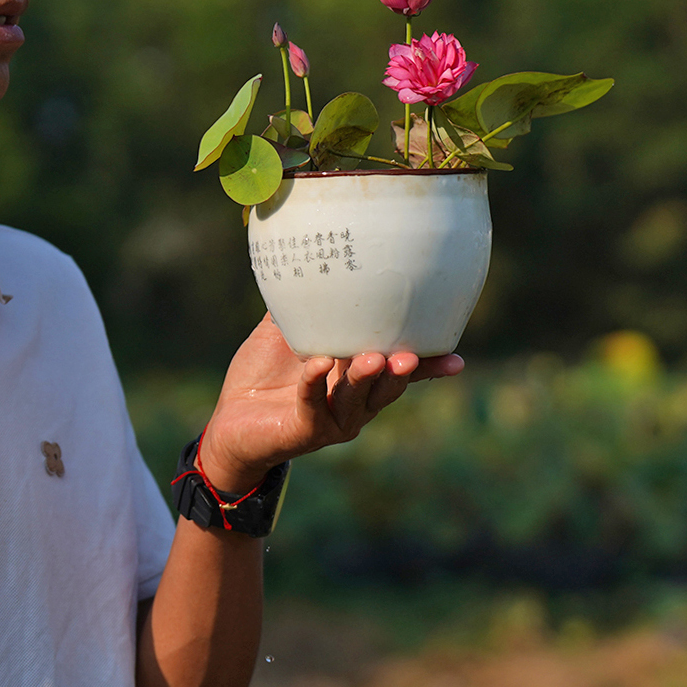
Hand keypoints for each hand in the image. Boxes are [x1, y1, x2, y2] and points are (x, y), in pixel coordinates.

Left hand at [197, 314, 463, 493]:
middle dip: (402, 373)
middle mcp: (353, 403)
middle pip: (387, 389)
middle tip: (410, 354)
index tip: (457, 358)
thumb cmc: (262, 374)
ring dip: (365, 379)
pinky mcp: (304, 430)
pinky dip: (314, 384)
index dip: (428, 366)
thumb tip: (310, 256)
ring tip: (373, 358)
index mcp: (355, 378)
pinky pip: (312, 404)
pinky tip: (319, 365)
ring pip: (357, 401)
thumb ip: (301, 303)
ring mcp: (331, 420)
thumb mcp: (283, 332)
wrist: (230, 419)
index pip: (398, 372)